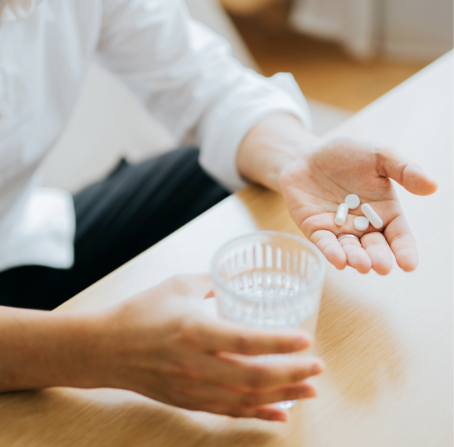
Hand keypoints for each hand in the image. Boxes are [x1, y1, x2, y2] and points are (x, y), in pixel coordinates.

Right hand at [96, 274, 322, 421]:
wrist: (104, 348)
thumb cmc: (140, 312)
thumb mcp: (178, 285)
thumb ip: (213, 282)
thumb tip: (238, 278)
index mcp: (195, 329)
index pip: (248, 341)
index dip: (281, 343)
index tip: (306, 341)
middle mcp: (197, 363)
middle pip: (255, 376)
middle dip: (292, 374)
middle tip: (318, 368)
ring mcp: (193, 387)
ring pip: (247, 399)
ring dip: (282, 396)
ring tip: (309, 391)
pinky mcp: (189, 400)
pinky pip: (229, 411)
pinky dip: (257, 413)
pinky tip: (279, 412)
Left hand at [238, 114, 436, 274]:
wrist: (308, 154)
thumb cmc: (347, 155)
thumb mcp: (379, 156)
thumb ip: (404, 170)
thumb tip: (433, 186)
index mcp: (384, 212)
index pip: (398, 236)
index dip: (404, 251)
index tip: (409, 265)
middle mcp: (363, 225)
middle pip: (374, 247)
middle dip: (378, 258)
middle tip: (382, 267)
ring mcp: (338, 229)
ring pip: (349, 249)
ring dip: (355, 258)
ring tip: (362, 265)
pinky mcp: (315, 228)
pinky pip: (324, 242)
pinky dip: (331, 251)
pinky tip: (338, 260)